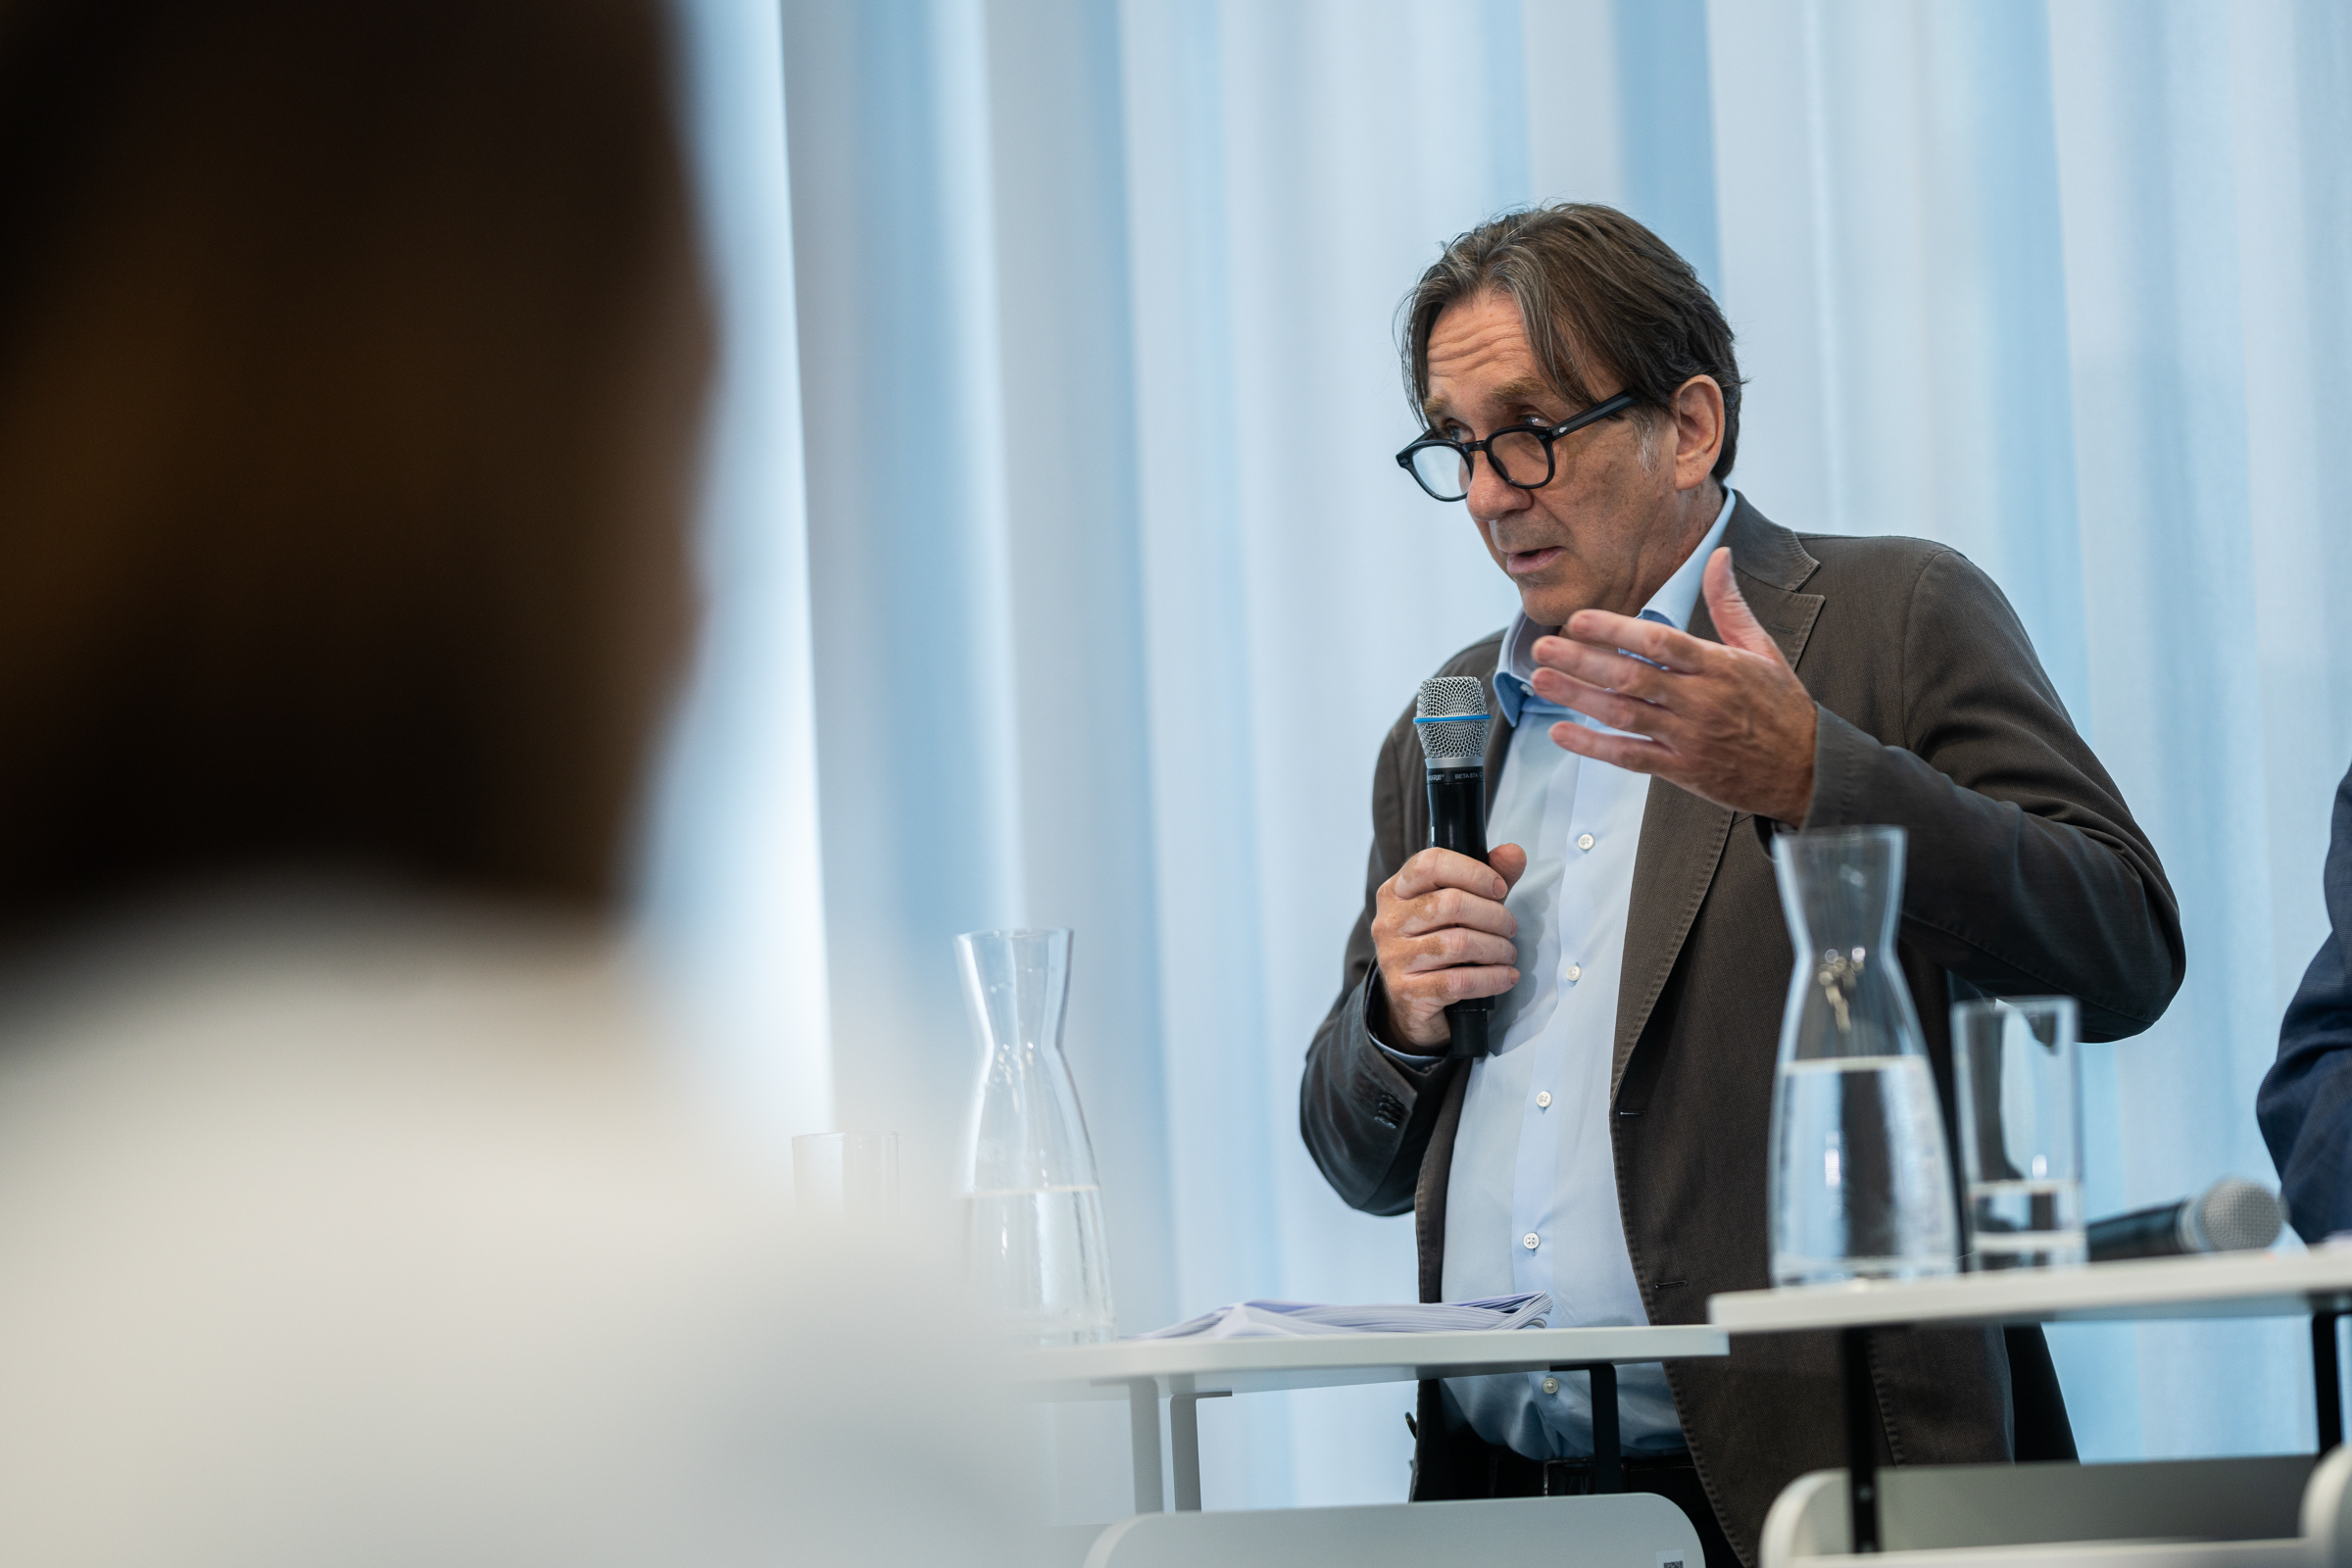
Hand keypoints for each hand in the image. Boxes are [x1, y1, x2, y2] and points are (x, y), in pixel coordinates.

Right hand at [1371, 842, 1529, 1050]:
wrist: (1413, 1006)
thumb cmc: (1438, 946)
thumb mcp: (1461, 909)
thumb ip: (1488, 878)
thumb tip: (1513, 852)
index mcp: (1395, 891)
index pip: (1431, 864)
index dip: (1473, 871)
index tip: (1499, 888)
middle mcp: (1388, 921)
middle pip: (1451, 903)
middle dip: (1494, 915)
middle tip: (1510, 928)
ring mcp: (1393, 958)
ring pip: (1458, 944)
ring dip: (1496, 948)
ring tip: (1508, 953)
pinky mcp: (1407, 992)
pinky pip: (1459, 981)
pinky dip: (1492, 978)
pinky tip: (1507, 976)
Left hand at [1528, 548, 1816, 824]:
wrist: (1807, 771)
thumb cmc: (1782, 708)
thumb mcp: (1763, 650)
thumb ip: (1730, 605)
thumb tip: (1720, 556)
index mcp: (1719, 666)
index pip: (1660, 642)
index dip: (1616, 630)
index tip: (1579, 619)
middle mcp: (1701, 701)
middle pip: (1632, 677)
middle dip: (1583, 661)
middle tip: (1543, 646)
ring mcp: (1689, 738)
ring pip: (1624, 715)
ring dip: (1578, 698)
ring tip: (1541, 680)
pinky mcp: (1682, 769)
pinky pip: (1631, 757)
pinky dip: (1594, 747)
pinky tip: (1562, 733)